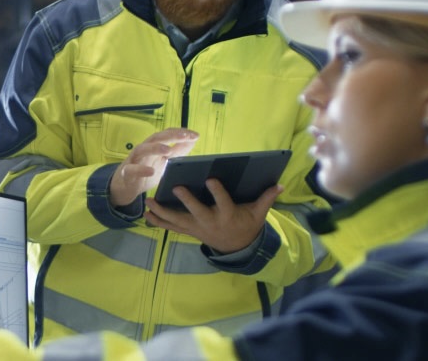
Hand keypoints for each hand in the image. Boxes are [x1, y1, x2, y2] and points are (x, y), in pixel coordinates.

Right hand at [109, 128, 197, 206]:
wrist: (124, 187)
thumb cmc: (145, 171)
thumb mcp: (164, 161)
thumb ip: (177, 151)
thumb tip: (193, 139)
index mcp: (153, 146)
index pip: (166, 134)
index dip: (180, 132)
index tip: (195, 135)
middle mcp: (143, 149)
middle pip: (156, 138)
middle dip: (170, 136)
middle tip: (185, 136)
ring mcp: (134, 160)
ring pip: (142, 149)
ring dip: (155, 148)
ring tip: (167, 150)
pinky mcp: (127, 173)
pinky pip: (132, 170)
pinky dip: (141, 170)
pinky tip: (151, 171)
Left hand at [143, 179, 281, 253]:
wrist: (237, 248)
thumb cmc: (247, 226)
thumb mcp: (258, 214)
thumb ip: (266, 198)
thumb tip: (280, 185)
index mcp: (228, 216)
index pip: (223, 202)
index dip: (217, 192)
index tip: (210, 179)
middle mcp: (210, 223)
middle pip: (196, 212)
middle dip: (186, 201)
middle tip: (176, 187)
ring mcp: (198, 228)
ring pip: (178, 221)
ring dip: (163, 212)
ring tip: (149, 201)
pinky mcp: (190, 231)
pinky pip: (172, 227)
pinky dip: (159, 221)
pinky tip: (146, 213)